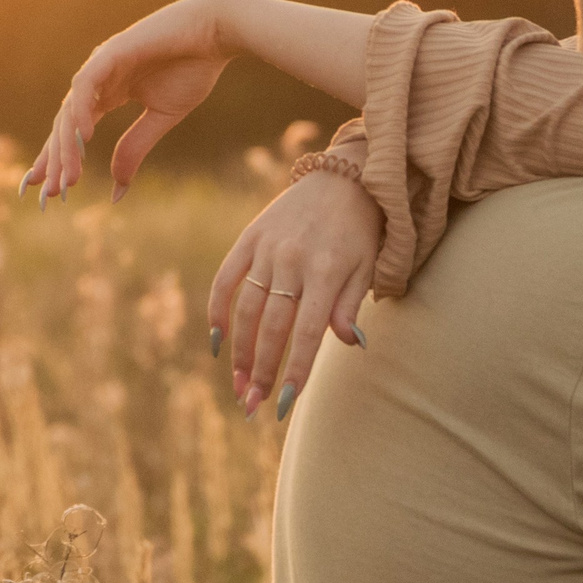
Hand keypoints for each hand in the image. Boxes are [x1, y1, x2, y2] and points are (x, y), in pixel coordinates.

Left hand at [25, 0, 239, 206]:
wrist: (215, 33)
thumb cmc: (193, 69)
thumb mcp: (162, 118)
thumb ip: (135, 147)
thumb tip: (116, 188)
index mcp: (109, 93)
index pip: (75, 130)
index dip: (60, 158)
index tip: (48, 189)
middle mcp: (98, 80)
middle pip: (65, 125)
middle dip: (55, 160)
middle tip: (48, 193)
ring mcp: (102, 64)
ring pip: (72, 110)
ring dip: (67, 146)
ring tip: (67, 178)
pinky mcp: (112, 52)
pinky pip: (87, 85)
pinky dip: (82, 111)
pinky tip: (82, 137)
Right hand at [208, 158, 385, 420]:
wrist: (345, 176)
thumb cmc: (361, 231)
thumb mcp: (367, 267)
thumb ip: (350, 306)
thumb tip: (349, 344)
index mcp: (326, 273)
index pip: (307, 333)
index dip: (294, 371)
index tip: (284, 405)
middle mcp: (293, 261)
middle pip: (271, 326)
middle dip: (260, 370)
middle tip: (252, 406)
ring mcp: (267, 249)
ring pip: (246, 309)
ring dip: (239, 350)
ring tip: (238, 384)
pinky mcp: (249, 237)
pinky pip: (226, 278)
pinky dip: (217, 309)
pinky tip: (216, 341)